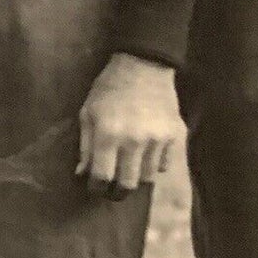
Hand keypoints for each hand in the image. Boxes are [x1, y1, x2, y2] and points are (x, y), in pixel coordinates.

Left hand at [77, 51, 180, 198]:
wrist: (143, 66)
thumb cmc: (108, 88)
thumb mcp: (88, 112)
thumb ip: (85, 145)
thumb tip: (82, 173)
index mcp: (108, 135)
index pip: (102, 176)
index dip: (96, 187)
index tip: (94, 188)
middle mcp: (134, 142)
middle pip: (127, 184)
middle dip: (117, 191)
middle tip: (112, 188)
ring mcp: (158, 140)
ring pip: (147, 177)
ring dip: (135, 176)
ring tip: (128, 168)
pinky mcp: (175, 137)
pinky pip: (164, 164)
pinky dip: (153, 164)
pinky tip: (145, 154)